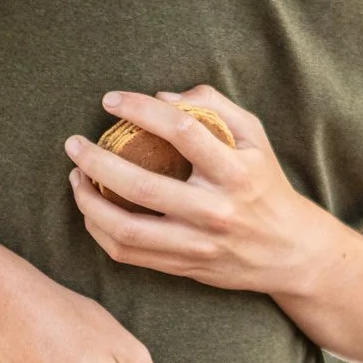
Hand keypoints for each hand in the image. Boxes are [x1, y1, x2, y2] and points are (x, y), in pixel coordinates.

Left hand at [65, 86, 328, 293]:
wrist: (289, 252)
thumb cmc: (266, 185)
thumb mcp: (255, 137)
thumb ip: (215, 105)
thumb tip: (162, 95)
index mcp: (235, 172)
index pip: (182, 131)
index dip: (140, 109)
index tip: (110, 100)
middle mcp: (215, 212)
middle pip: (142, 187)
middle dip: (96, 162)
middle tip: (74, 144)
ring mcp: (197, 245)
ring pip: (127, 229)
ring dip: (89, 203)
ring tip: (76, 178)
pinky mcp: (183, 267)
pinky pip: (128, 254)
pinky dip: (100, 231)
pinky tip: (91, 209)